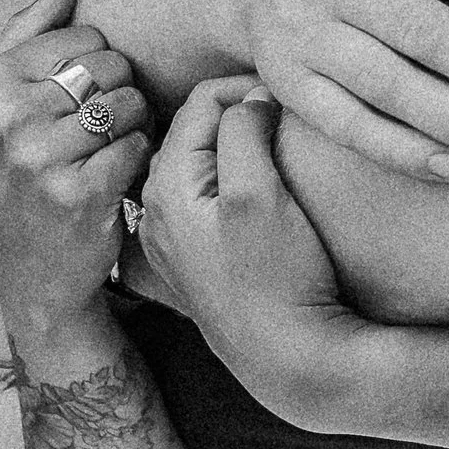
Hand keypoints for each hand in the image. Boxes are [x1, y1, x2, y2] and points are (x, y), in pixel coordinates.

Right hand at [0, 0, 152, 376]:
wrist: (35, 273)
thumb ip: (31, 38)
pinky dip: (139, 159)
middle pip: (110, 66)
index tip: (78, 102)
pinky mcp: (78, 193)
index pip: (81, 35)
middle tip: (100, 132)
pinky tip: (118, 178)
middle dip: (120, 93)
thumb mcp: (8, 109)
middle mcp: (6, 117)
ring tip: (108, 152)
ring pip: (129, 103)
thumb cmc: (27, 177)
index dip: (98, 65)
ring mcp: (39, 157)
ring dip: (134, 127)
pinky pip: (138, 145)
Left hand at [124, 77, 354, 421]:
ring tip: (279, 145)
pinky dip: (230, 180)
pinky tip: (260, 187)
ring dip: (236, 147)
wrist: (291, 362)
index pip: (201, 102)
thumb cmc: (277, 279)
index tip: (289, 94)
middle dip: (239, 113)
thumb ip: (243, 130)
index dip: (248, 86)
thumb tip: (250, 97)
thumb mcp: (258, 192)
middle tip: (288, 115)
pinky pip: (206, 199)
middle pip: (196, 131)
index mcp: (165, 186)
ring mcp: (173, 240)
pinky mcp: (195, 262)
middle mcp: (156, 210)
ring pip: (201, 164)